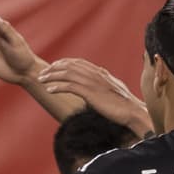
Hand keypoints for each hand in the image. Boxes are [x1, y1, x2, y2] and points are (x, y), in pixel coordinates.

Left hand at [38, 58, 152, 136]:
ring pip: (67, 74)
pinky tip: (49, 90)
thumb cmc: (124, 104)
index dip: (63, 63)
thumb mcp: (113, 89)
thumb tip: (99, 81)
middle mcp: (95, 74)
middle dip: (54, 68)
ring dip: (52, 76)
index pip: (78, 62)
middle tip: (43, 73)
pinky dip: (57, 87)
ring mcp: (92, 82)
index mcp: (100, 72)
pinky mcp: (90, 93)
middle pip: (69, 66)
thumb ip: (104, 83)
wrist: (132, 111)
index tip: (53, 67)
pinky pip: (69, 87)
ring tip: (42, 80)